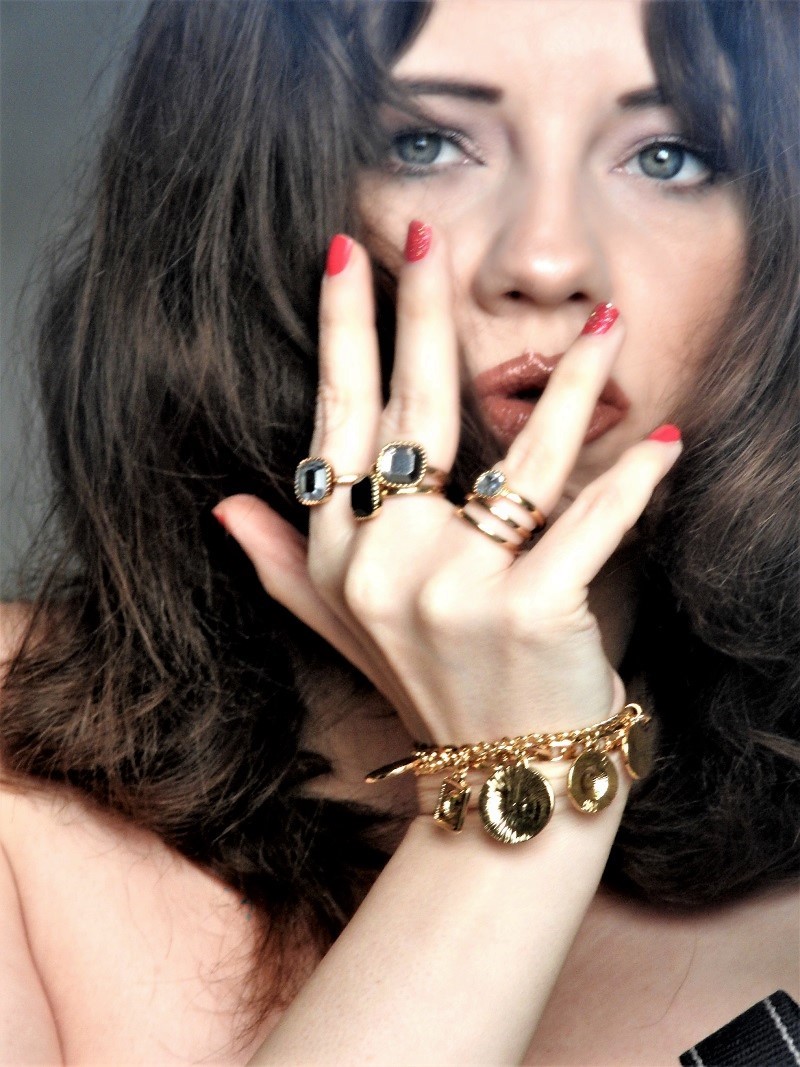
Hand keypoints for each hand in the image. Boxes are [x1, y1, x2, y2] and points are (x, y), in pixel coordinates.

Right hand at [214, 226, 680, 745]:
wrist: (500, 782)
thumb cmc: (429, 689)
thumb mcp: (340, 630)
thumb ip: (283, 563)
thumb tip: (224, 505)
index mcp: (339, 557)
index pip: (337, 424)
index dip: (343, 336)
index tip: (345, 258)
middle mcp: (383, 567)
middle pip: (411, 416)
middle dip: (421, 312)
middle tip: (428, 235)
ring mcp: (455, 592)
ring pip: (519, 459)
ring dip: (572, 384)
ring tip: (605, 321)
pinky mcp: (531, 613)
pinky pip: (588, 523)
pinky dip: (632, 479)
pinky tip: (662, 437)